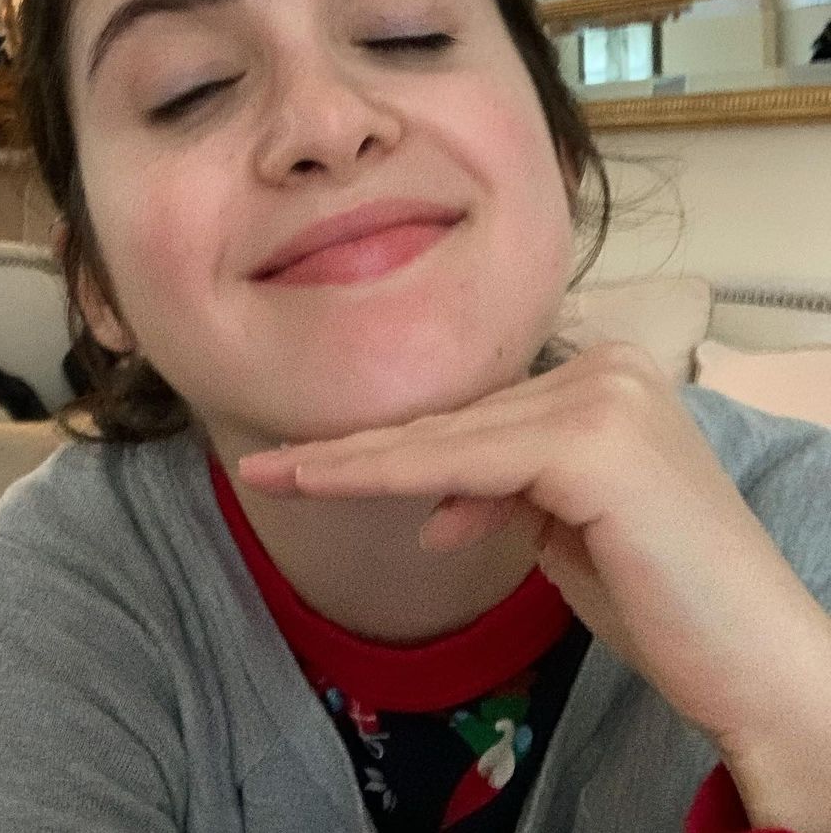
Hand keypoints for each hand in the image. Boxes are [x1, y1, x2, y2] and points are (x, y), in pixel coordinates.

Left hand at [238, 343, 830, 771]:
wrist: (757, 661)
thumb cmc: (669, 599)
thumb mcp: (563, 532)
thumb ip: (502, 494)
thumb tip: (432, 504)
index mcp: (605, 377)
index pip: (477, 417)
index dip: (392, 446)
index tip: (313, 462)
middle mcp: (607, 368)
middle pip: (455, 421)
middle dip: (357, 451)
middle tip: (272, 466)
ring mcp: (603, 398)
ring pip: (448, 438)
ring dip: (355, 464)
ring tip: (278, 476)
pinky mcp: (593, 441)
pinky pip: (467, 463)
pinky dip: (393, 478)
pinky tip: (329, 482)